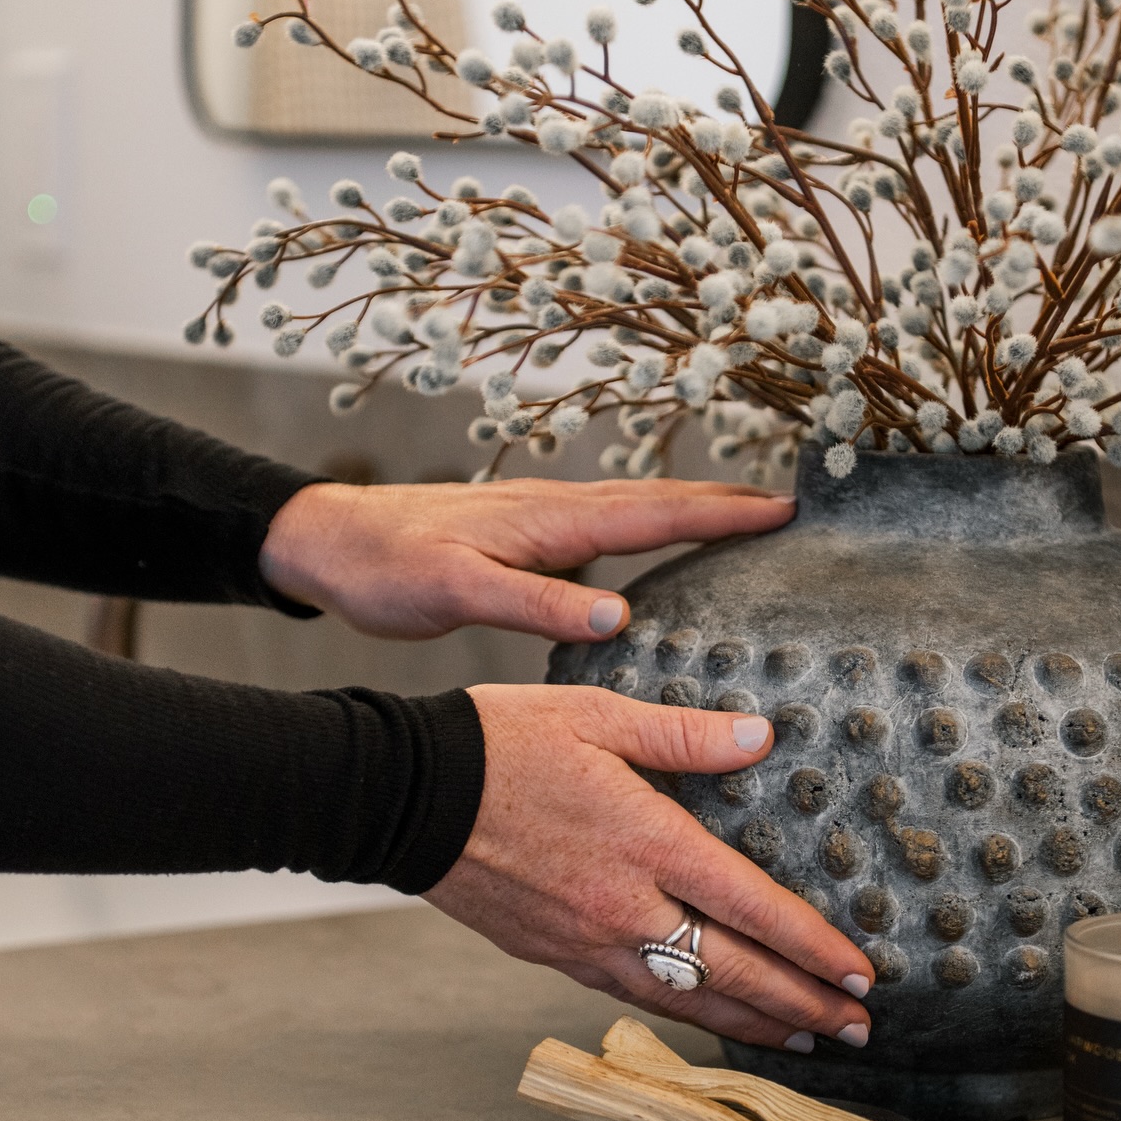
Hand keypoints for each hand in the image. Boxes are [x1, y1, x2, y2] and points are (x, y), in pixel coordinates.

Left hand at [259, 476, 793, 641]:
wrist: (328, 540)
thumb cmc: (385, 565)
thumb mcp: (456, 590)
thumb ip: (534, 604)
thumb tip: (618, 619)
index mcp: (552, 520)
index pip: (657, 513)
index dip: (723, 515)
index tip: (784, 511)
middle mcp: (557, 510)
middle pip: (660, 501)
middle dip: (728, 501)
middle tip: (792, 506)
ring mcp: (544, 520)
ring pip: (637, 509)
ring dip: (695, 509)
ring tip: (748, 519)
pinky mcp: (528, 536)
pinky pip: (609, 527)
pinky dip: (651, 529)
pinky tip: (657, 550)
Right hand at [424, 685, 874, 1051]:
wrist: (403, 796)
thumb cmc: (497, 744)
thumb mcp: (595, 715)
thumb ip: (684, 735)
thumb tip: (761, 737)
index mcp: (646, 841)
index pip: (752, 907)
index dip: (813, 947)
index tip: (861, 975)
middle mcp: (624, 905)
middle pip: (732, 971)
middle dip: (802, 1004)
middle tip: (857, 1030)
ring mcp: (587, 941)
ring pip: (687, 1000)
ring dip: (753, 1024)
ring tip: (804, 1042)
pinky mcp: (554, 956)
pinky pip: (634, 997)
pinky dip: (687, 1016)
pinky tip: (712, 1019)